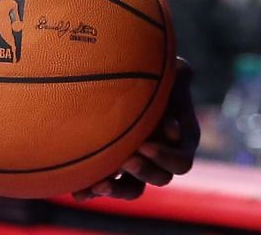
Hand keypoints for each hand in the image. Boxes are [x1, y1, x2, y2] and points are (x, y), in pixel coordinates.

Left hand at [73, 60, 198, 199]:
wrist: (134, 71)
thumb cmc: (159, 67)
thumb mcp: (174, 72)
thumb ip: (179, 87)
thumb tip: (171, 128)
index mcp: (182, 139)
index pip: (181, 163)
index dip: (164, 158)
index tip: (144, 144)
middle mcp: (163, 156)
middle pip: (160, 179)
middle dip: (143, 171)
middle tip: (125, 159)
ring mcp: (140, 163)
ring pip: (133, 190)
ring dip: (118, 190)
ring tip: (100, 184)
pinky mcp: (117, 166)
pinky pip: (106, 187)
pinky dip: (93, 191)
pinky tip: (78, 193)